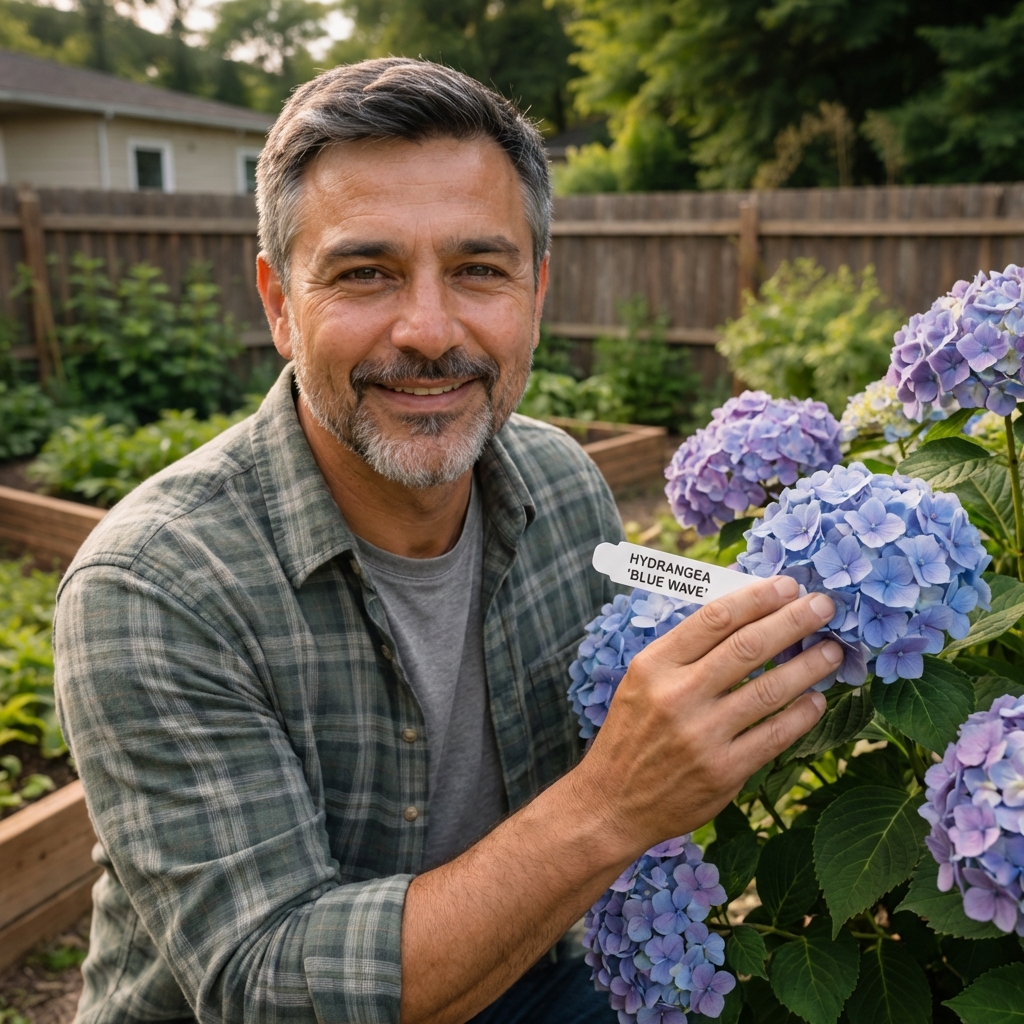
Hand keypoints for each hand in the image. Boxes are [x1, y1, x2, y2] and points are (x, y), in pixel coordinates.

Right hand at [574, 575, 837, 857]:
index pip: (714, 619)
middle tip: (824, 605)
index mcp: (654, 665)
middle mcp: (677, 696)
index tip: (787, 585)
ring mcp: (702, 736)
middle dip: (793, 621)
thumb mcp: (642, 680)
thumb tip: (741, 606)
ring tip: (833, 650)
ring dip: (809, 665)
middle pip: (748, 647)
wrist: (612, 802)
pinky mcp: (723, 772)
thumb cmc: (634, 732)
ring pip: (770, 689)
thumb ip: (686, 648)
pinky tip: (816, 699)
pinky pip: (774, 735)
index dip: (756, 598)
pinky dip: (802, 714)